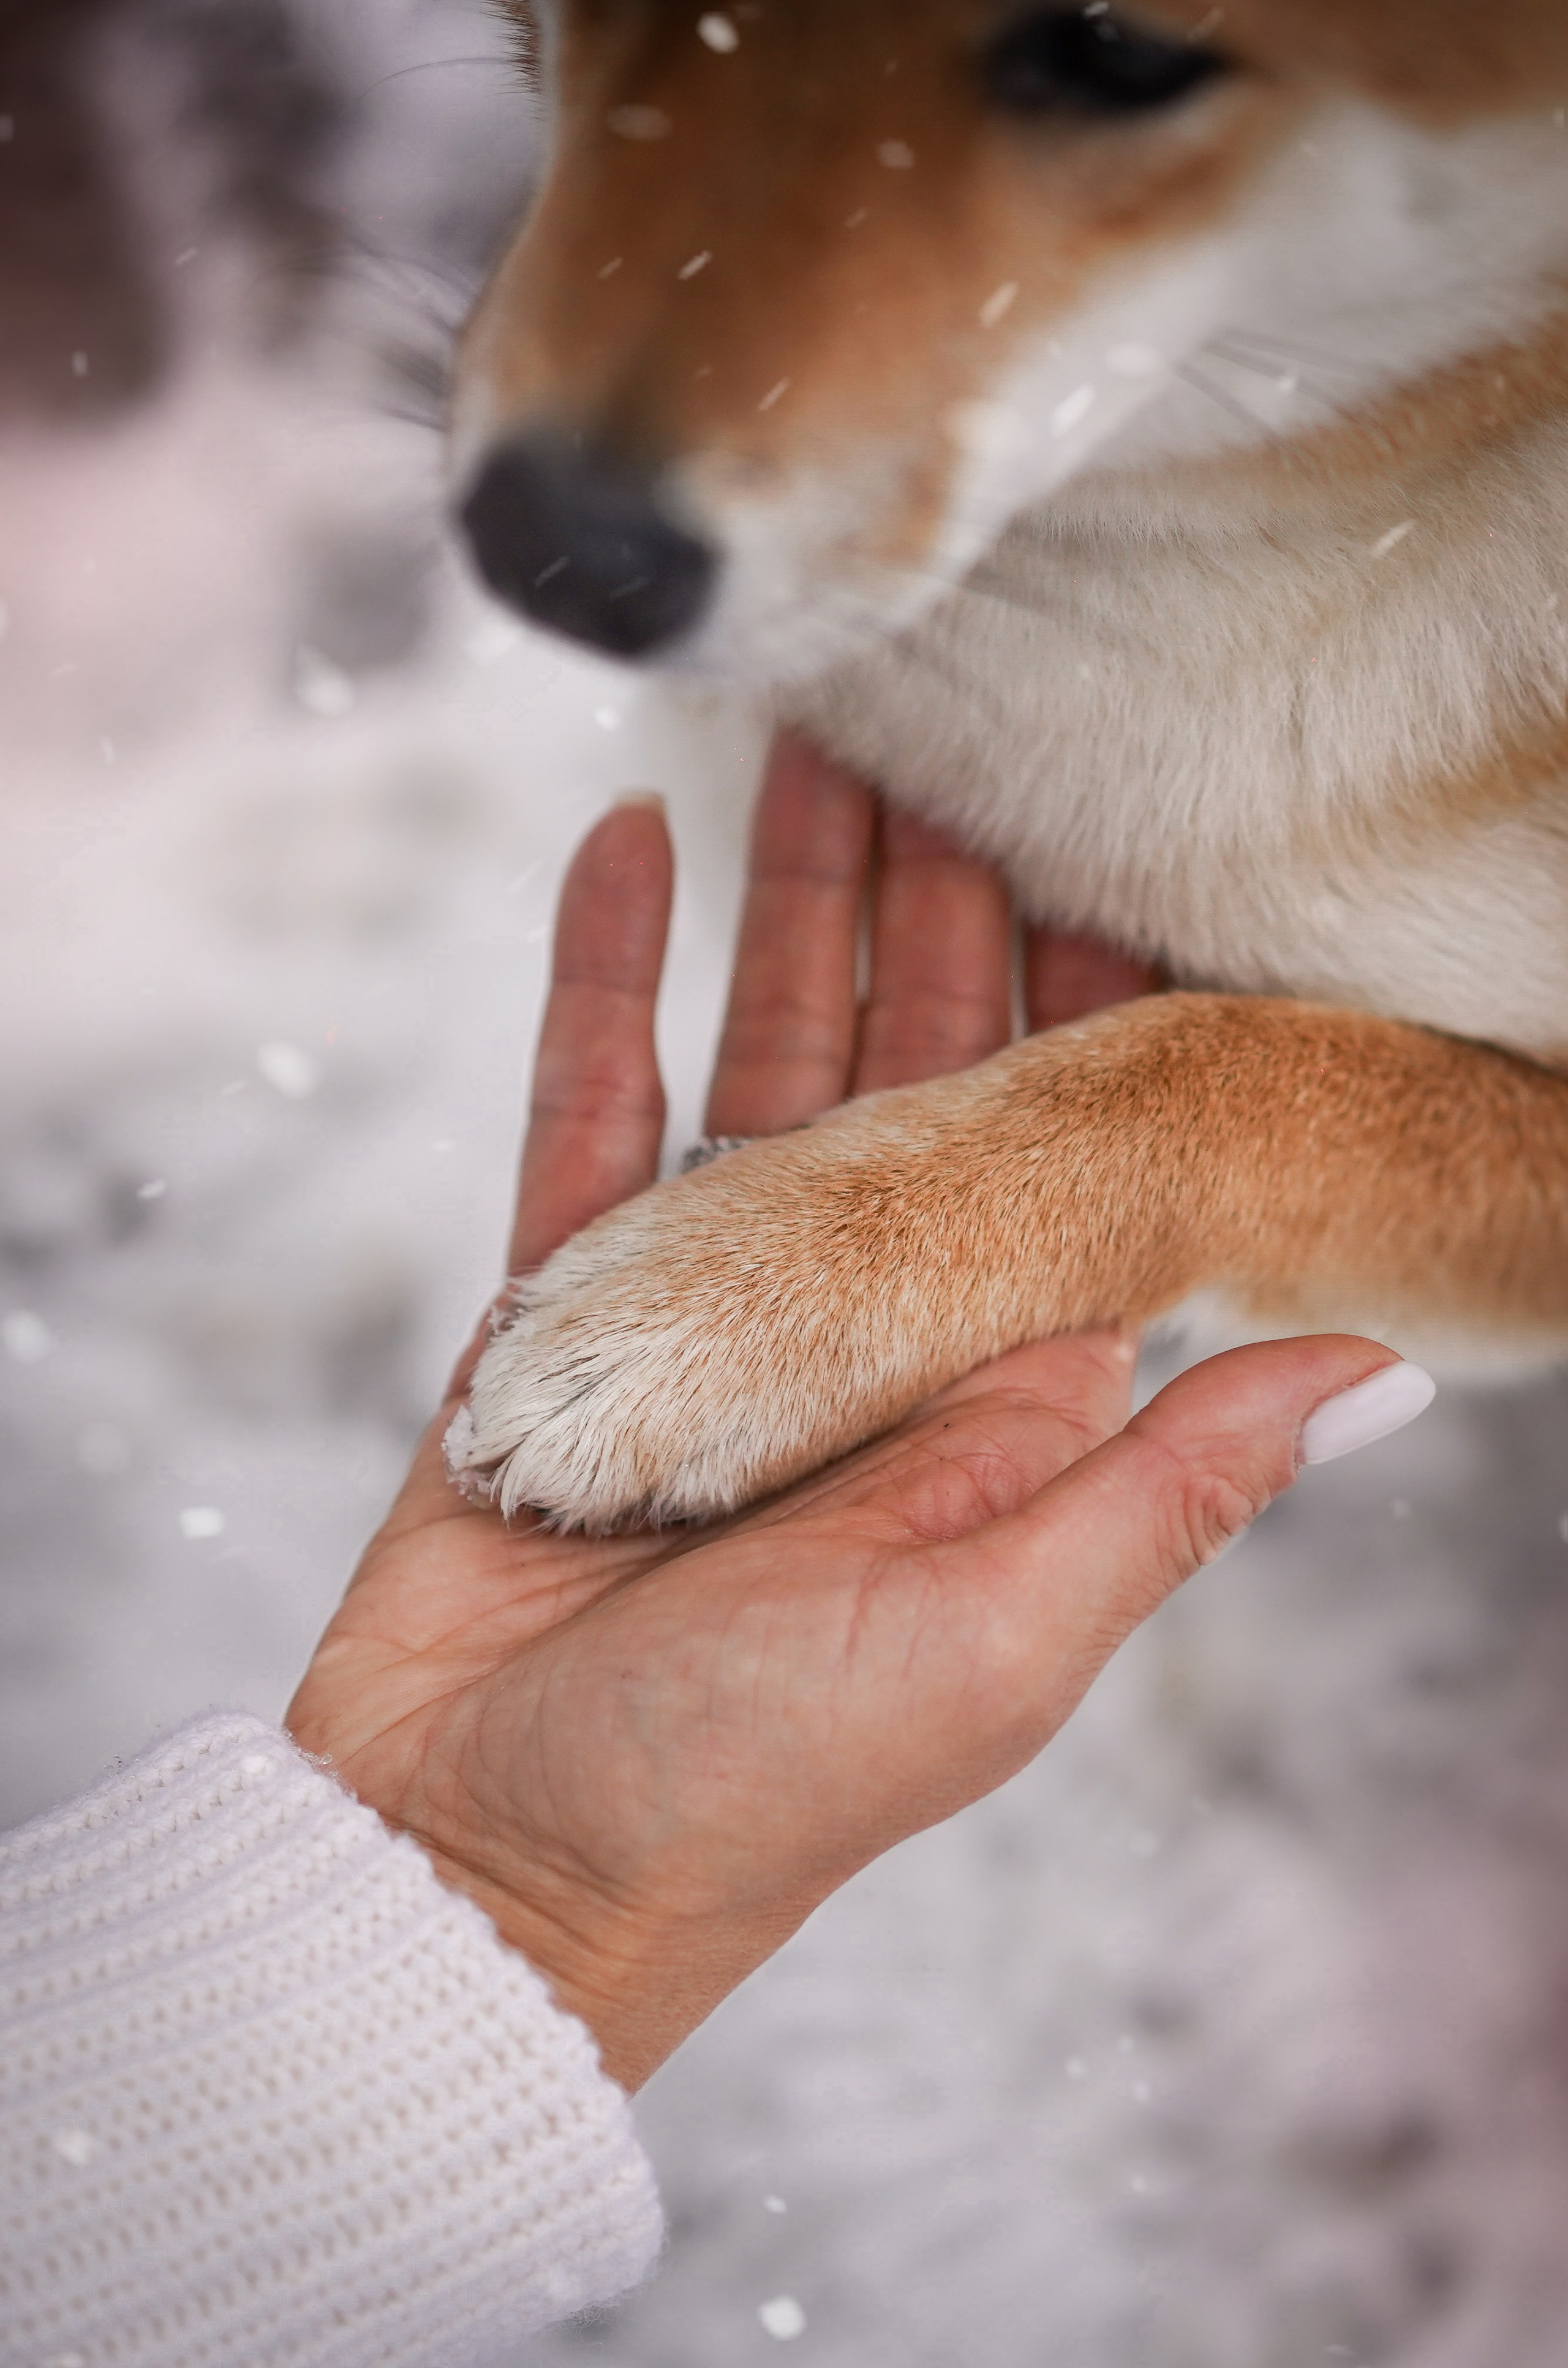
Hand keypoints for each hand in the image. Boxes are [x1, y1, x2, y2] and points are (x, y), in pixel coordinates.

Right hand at [287, 734, 1398, 2091]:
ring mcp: (706, 1302)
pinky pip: (587, 1108)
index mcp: (990, 1387)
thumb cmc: (756, 1787)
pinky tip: (627, 849)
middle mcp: (864, 1327)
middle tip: (958, 729)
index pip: (1072, 1148)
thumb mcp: (1000, 1635)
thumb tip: (1393, 1376)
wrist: (493, 1860)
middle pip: (916, 1063)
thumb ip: (1177, 1488)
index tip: (1139, 839)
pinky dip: (604, 977)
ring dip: (785, 900)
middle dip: (939, 900)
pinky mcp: (563, 1301)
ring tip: (812, 742)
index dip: (1105, 994)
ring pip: (760, 1054)